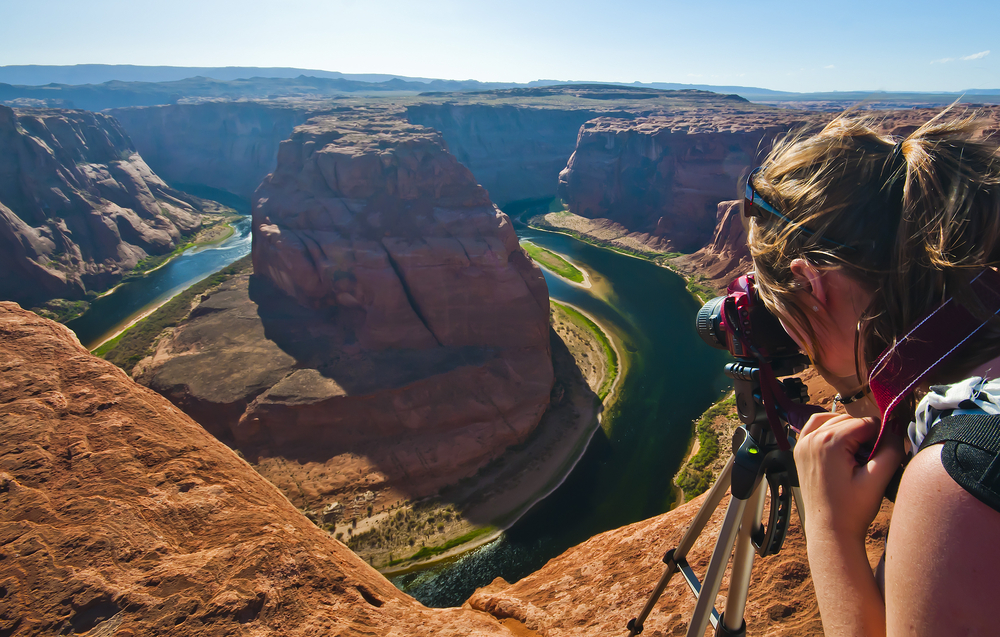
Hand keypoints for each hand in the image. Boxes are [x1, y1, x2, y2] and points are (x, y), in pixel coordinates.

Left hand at [795, 413, 903, 542]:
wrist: (830, 530)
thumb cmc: (853, 509)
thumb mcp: (878, 479)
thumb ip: (891, 449)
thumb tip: (896, 426)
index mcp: (829, 442)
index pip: (867, 423)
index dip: (881, 436)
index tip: (884, 453)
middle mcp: (811, 438)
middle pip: (850, 420)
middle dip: (865, 434)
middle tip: (872, 457)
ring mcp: (803, 444)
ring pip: (833, 420)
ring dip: (849, 430)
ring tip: (859, 452)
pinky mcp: (800, 450)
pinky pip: (815, 426)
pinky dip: (830, 428)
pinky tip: (843, 444)